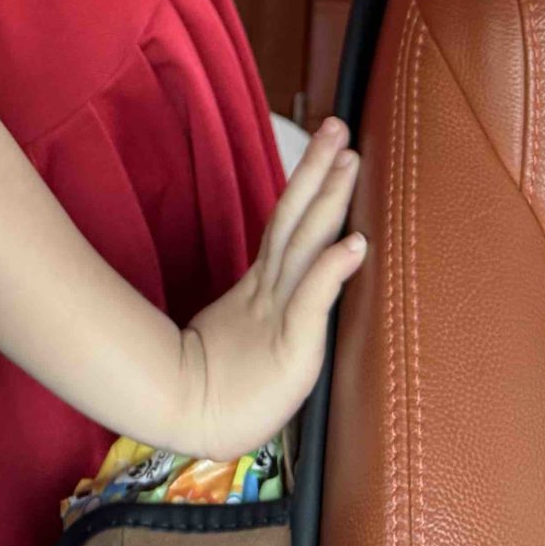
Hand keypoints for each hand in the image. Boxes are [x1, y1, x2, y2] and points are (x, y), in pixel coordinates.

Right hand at [172, 119, 366, 459]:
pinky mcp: (291, 341)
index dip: (306, 184)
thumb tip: (280, 296)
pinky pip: (313, 297)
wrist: (189, 416)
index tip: (327, 147)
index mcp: (259, 287)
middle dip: (318, 170)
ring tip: (349, 161)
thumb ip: (264, 313)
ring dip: (328, 200)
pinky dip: (333, 268)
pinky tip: (355, 243)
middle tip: (338, 128)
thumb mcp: (246, 341)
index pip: (285, 224)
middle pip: (295, 217)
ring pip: (304, 243)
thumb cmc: (218, 388)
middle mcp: (269, 288)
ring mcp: (278, 311)